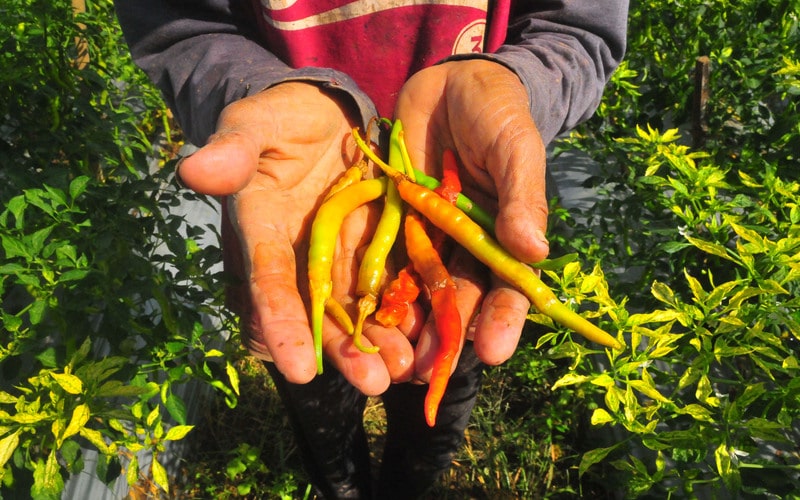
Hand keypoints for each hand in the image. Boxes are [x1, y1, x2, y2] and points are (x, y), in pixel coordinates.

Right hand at [177, 82, 413, 394]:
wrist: (326, 116)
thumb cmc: (283, 119)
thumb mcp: (255, 123)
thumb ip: (233, 147)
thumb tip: (192, 168)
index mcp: (264, 230)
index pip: (270, 280)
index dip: (282, 322)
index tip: (299, 368)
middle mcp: (301, 256)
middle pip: (320, 310)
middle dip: (344, 350)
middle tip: (374, 384)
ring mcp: (342, 256)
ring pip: (359, 308)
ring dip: (381, 343)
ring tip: (407, 370)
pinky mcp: (377, 248)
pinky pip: (393, 284)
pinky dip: (410, 311)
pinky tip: (432, 336)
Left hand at [394, 59, 549, 376]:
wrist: (451, 83)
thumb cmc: (497, 113)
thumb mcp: (515, 148)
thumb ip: (523, 197)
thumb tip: (535, 253)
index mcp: (505, 237)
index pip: (508, 288)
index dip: (502, 320)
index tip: (494, 351)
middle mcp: (466, 247)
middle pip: (459, 301)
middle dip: (448, 339)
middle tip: (431, 372)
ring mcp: (429, 237)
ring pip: (420, 290)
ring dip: (410, 326)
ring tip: (396, 361)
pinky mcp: (394, 222)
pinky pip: (385, 258)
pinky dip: (378, 287)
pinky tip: (366, 315)